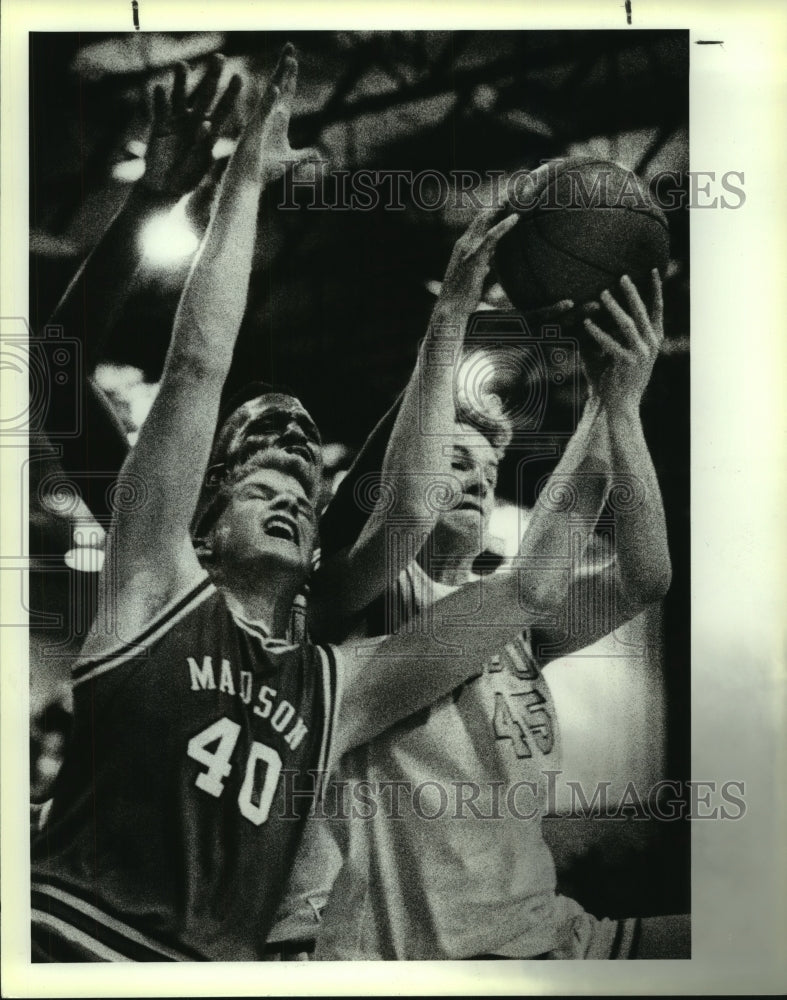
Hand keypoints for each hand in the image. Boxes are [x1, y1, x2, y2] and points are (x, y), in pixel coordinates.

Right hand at [142, 53, 240, 198]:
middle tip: (220, 58)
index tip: (240, 77)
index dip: (231, 93)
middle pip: (205, 95)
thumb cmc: (187, 178)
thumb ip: (202, 144)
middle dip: (212, 77)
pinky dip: (159, 100)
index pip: (224, 108)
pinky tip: (159, 88)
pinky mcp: (159, 125)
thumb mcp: (199, 164)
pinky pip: (159, 109)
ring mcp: (176, 121)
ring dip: (181, 81)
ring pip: (180, 96)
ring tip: (183, 66)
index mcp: (210, 131)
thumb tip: (206, 122)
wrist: (165, 188)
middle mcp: (195, 121)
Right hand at [236, 43, 321, 184]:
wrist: (248, 182)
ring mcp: (259, 123)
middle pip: (278, 87)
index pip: (286, 93)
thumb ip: (303, 155)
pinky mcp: (252, 133)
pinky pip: (261, 114)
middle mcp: (267, 117)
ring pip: (270, 95)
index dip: (290, 76)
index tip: (294, 58)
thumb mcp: (289, 160)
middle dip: (285, 67)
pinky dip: (268, 102)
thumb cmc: (264, 171)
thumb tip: (316, 152)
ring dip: (279, 78)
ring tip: (288, 61)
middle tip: (291, 47)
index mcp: (276, 120)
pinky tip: (275, 89)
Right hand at [436, 206, 522, 317]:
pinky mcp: (474, 258)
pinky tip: (516, 218)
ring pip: (486, 221)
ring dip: (502, 207)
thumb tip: (488, 263)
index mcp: (463, 246)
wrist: (449, 309)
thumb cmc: (461, 297)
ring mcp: (468, 249)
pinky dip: (503, 226)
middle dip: (499, 202)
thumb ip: (480, 265)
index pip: (480, 222)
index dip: (493, 210)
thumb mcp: (473, 276)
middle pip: (483, 216)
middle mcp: (464, 243)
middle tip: (516, 189)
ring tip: (518, 195)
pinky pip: (491, 237)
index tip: (508, 200)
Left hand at [582, 270, 663, 408]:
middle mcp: (651, 344)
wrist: (618, 405)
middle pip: (642, 312)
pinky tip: (586, 323)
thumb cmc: (612, 376)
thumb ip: (611, 331)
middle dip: (632, 292)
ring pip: (628, 324)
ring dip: (614, 308)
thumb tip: (594, 309)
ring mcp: (641, 354)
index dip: (656, 288)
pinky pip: (610, 344)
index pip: (657, 309)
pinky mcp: (627, 363)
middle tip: (621, 276)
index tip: (654, 269)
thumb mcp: (616, 350)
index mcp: (653, 339)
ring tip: (601, 294)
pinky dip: (597, 333)